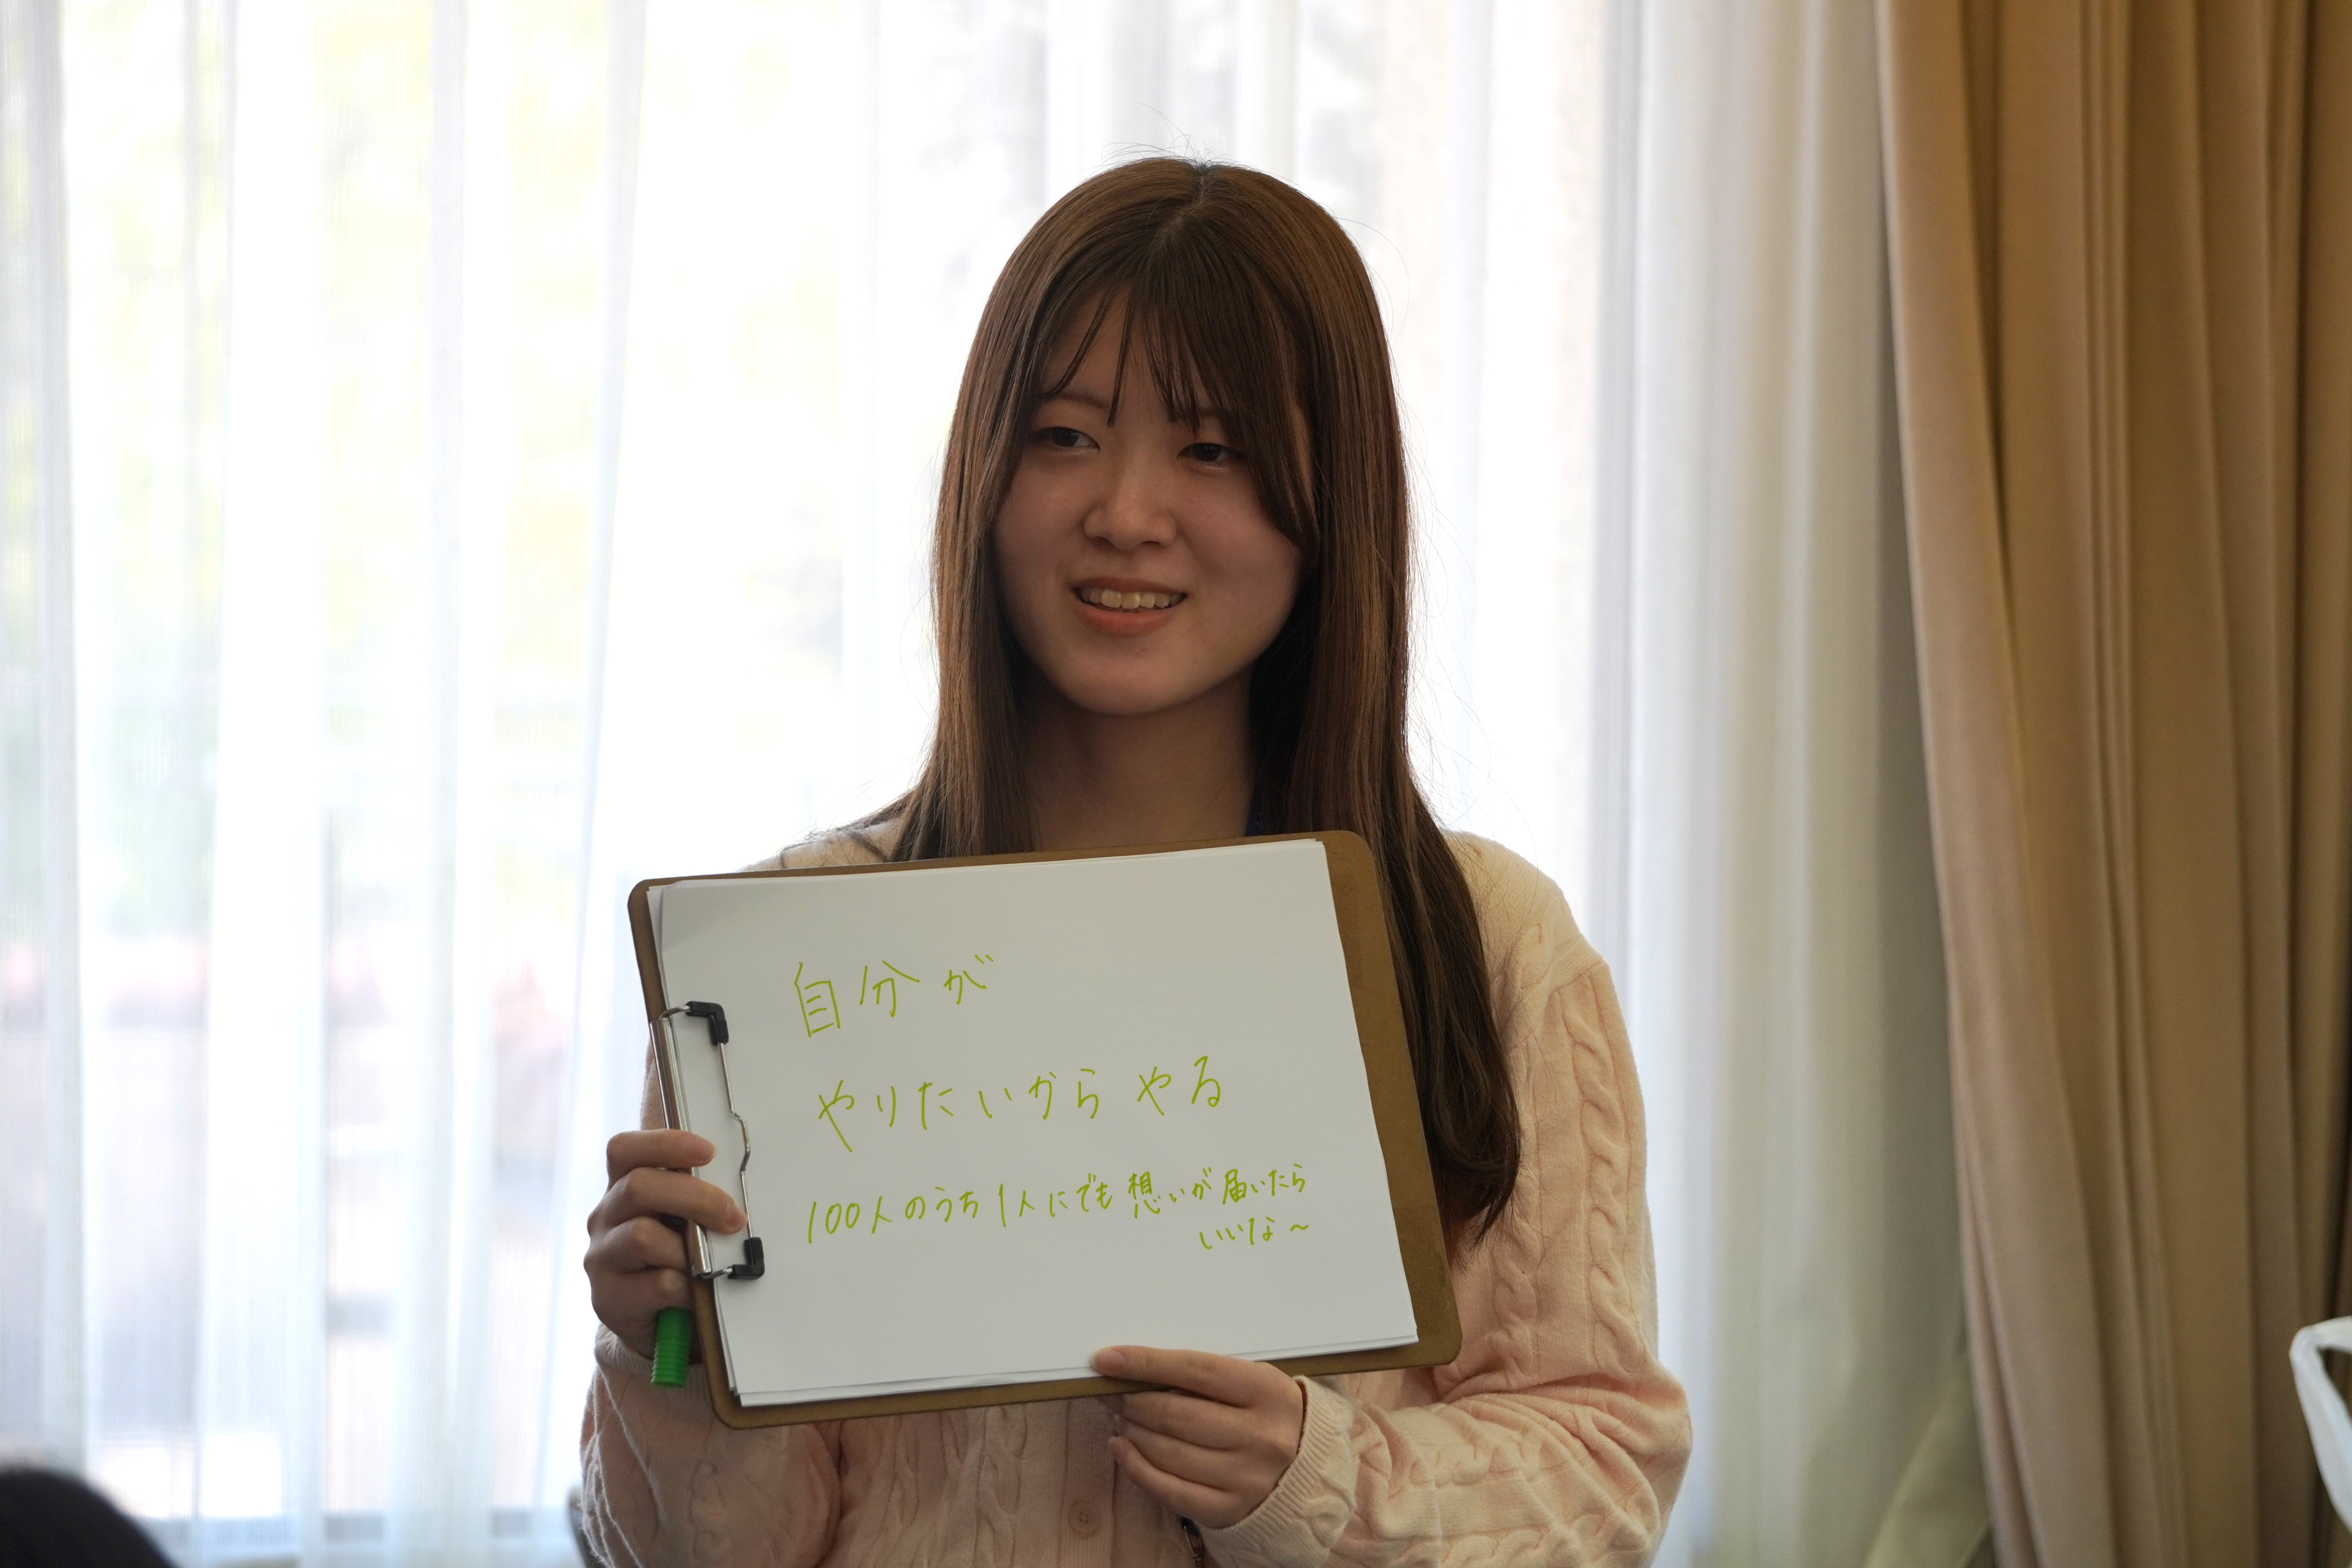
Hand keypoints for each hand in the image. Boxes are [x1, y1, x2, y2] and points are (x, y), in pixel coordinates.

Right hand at [584, 1130, 743, 1359]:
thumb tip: (734, 1180)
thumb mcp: (684, 1221)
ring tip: (709, 1264)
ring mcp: (602, 1258)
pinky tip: (697, 1294)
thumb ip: (694, 1197)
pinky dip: (688, 1288)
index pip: (625, 1150)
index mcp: (622, 1187)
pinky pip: (658, 1284)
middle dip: (695, 1197)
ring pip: (642, 1236)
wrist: (658, 1327)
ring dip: (687, 1249)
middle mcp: (605, 1218)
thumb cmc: (678, 1260)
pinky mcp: (608, 1299)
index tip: (708, 1152)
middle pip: (637, 1186)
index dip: (665, 1144)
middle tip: (734, 1217)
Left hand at [1092, 1346, 1304, 1528]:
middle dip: (1132, 1399)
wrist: (1309, 1475)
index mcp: (1269, 1392)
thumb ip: (1209, 1376)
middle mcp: (1261, 1437)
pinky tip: (1121, 1447)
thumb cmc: (1270, 1418)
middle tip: (1110, 1391)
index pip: (1197, 1370)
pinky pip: (1170, 1490)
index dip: (1147, 1363)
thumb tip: (1142, 1370)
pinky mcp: (1229, 1510)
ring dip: (1132, 1430)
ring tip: (1120, 1416)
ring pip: (1169, 1452)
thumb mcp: (1256, 1385)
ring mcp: (1246, 1478)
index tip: (1107, 1359)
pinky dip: (1136, 1467)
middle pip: (1177, 1414)